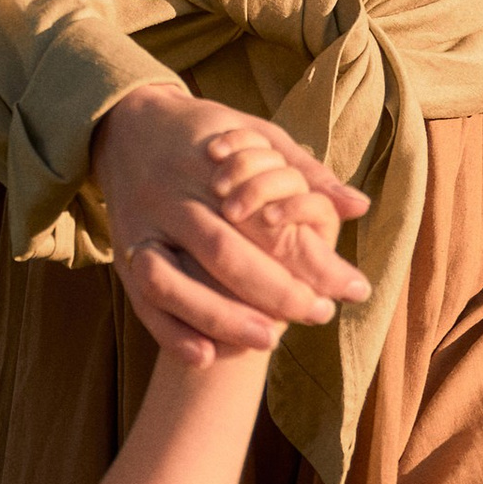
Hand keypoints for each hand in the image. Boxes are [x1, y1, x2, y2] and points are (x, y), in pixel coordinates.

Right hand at [93, 87, 370, 365]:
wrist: (124, 125)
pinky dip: (170, 333)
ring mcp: (140, 227)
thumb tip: (360, 206)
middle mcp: (171, 197)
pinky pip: (140, 300)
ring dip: (219, 316)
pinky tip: (206, 358)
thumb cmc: (207, 134)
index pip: (265, 218)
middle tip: (319, 314)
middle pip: (221, 251)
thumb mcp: (257, 135)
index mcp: (209, 166)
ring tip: (268, 341)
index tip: (350, 287)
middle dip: (272, 291)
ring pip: (171, 280)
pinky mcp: (123, 252)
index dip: (308, 256)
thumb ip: (305, 170)